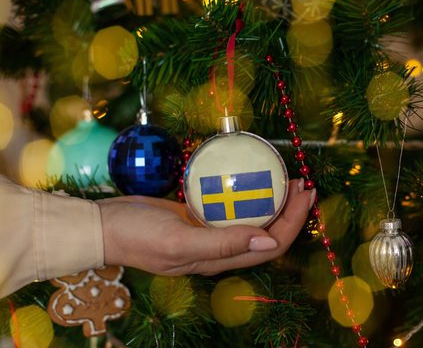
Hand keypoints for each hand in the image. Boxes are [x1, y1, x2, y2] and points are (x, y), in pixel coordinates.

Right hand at [98, 179, 314, 275]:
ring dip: (274, 201)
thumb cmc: (138, 236)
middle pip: (267, 231)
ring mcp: (210, 231)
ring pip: (252, 218)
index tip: (305, 194)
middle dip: (291, 210)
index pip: (270, 245)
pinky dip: (248, 194)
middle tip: (303, 181)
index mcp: (220, 259)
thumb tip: (268, 243)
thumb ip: (223, 244)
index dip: (293, 222)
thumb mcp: (180, 241)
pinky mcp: (199, 216)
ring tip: (287, 178)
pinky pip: (232, 206)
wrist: (104, 225)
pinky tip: (252, 177)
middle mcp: (220, 248)